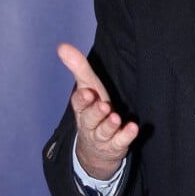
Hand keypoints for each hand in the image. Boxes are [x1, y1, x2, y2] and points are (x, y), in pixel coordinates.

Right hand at [58, 43, 138, 179]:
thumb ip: (78, 67)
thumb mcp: (87, 87)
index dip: (82, 99)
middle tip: (103, 106)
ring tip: (116, 118)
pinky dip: (126, 136)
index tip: (86, 92)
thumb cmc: (92, 110)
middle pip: (90, 119)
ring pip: (103, 132)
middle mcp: (89, 123)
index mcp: (82, 108)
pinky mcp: (115, 146)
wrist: (95, 149)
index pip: (78, 104)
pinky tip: (133, 128)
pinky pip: (120, 142)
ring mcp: (102, 137)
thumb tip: (62, 46)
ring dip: (109, 125)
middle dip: (95, 112)